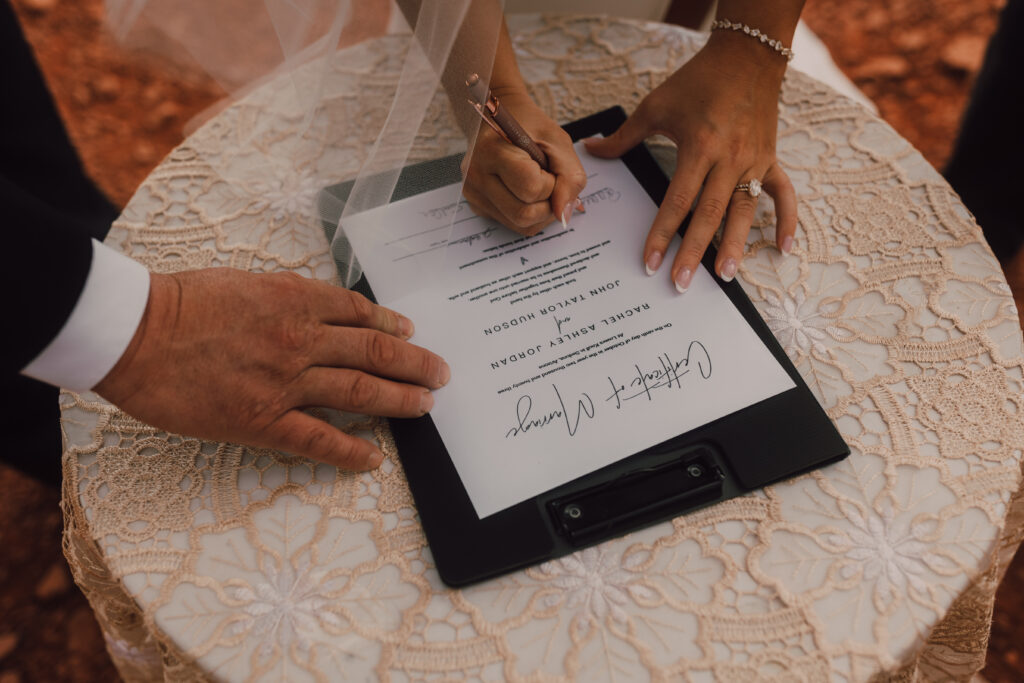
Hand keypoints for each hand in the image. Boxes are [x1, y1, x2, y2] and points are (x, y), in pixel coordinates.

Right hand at [94, 268, 449, 469]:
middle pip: (376, 352)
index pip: (360, 313)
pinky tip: (374, 459)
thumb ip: (287, 296)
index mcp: (296, 300)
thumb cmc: (182, 302)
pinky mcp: (263, 420)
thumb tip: (319, 307)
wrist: (136, 332)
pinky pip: (320, 439)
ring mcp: (286, 382)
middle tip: (441, 374)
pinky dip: (351, 450)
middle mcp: (302, 339)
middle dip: (415, 365)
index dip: (392, 325)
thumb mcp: (245, 282)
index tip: (411, 334)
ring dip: (399, 400)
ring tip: (426, 407)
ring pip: (360, 392)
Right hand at [462, 87, 586, 234]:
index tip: (550, 167)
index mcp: (492, 151)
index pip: (532, 189)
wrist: (496, 117)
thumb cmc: (529, 126)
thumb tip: (564, 216)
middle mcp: (476, 176)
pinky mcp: (477, 205)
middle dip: (548, 203)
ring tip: (539, 185)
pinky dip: (529, 214)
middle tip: (548, 179)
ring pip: (520, 225)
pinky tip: (525, 191)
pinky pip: (512, 224)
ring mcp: (473, 193)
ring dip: (541, 212)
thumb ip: (570, 178)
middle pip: (524, 215)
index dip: (552, 183)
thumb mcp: (558, 142)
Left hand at [585, 32, 797, 291]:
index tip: (650, 262)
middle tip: (681, 284)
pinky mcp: (771, 159)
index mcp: (699, 147)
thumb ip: (624, 136)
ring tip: (724, 275)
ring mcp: (754, 160)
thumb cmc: (698, 81)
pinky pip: (784, 194)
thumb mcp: (656, 105)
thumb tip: (592, 150)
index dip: (662, 234)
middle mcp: (729, 157)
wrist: (746, 56)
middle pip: (710, 214)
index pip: (677, 201)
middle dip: (694, 252)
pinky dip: (787, 220)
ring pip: (745, 210)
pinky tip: (784, 249)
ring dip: (736, 245)